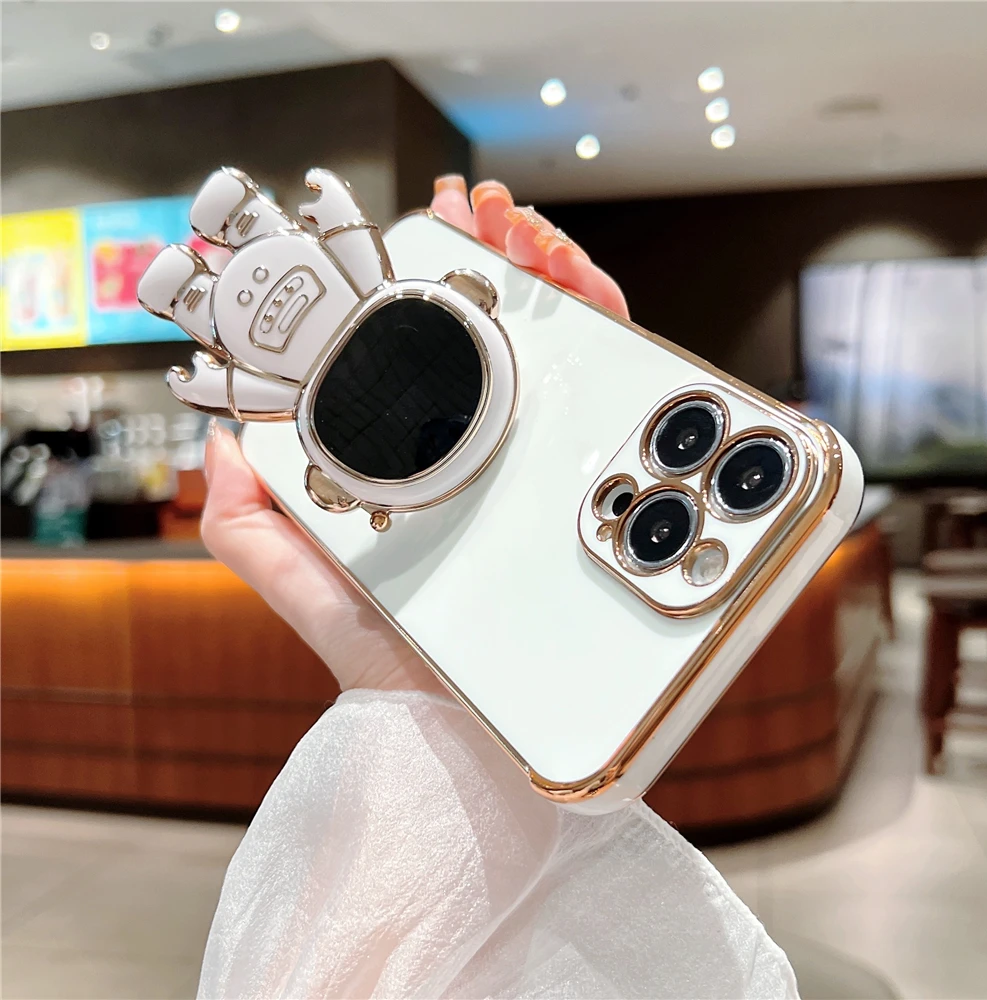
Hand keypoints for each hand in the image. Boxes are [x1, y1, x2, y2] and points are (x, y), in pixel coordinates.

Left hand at [201, 177, 627, 693]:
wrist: (460, 719)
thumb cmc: (384, 651)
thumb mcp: (301, 576)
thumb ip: (249, 522)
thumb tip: (221, 439)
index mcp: (422, 457)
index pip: (430, 348)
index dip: (426, 279)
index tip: (419, 227)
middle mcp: (485, 449)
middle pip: (498, 330)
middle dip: (491, 255)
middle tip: (474, 212)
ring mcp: (540, 458)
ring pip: (555, 342)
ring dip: (541, 269)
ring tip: (517, 230)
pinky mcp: (588, 476)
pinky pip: (607, 384)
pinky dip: (597, 321)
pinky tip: (570, 283)